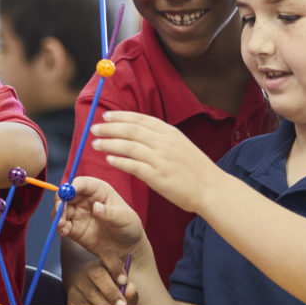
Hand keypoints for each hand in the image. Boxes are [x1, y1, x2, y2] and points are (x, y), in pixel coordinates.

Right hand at [58, 176, 145, 257]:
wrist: (127, 249)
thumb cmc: (129, 228)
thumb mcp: (125, 219)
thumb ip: (110, 213)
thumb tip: (96, 207)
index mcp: (99, 190)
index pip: (82, 183)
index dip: (72, 186)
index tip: (67, 193)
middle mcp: (85, 199)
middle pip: (66, 194)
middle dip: (60, 200)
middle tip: (60, 209)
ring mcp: (78, 213)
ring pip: (61, 209)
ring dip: (58, 214)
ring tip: (62, 223)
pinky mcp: (73, 228)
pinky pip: (62, 224)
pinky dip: (59, 227)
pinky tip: (63, 231)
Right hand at [65, 257, 139, 304]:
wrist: (91, 300)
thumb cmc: (114, 294)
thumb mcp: (123, 291)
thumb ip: (129, 291)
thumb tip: (130, 287)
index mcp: (104, 263)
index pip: (109, 256)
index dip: (116, 267)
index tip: (124, 280)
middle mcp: (89, 270)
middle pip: (98, 275)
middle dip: (111, 292)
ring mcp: (78, 284)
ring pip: (90, 293)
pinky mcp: (71, 299)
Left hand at [90, 111, 220, 212]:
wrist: (211, 188)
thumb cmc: (195, 168)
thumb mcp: (180, 144)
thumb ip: (161, 137)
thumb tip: (139, 130)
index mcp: (170, 132)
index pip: (140, 119)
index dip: (121, 116)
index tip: (106, 115)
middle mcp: (164, 142)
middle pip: (131, 130)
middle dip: (109, 127)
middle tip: (94, 128)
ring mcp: (161, 159)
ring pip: (128, 146)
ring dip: (109, 143)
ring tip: (95, 143)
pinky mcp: (158, 177)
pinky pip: (133, 166)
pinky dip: (119, 161)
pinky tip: (109, 159)